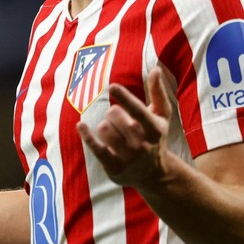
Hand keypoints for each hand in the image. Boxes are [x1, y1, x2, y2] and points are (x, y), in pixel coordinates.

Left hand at [77, 66, 172, 190]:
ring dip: (105, 126)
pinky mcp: (114, 168)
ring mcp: (128, 158)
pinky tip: (81, 125)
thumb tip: (155, 69)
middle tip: (118, 119)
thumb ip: (158, 92)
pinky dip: (86, 135)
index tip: (112, 85)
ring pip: (104, 129)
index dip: (125, 97)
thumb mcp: (162, 116)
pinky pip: (96, 148)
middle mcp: (142, 144)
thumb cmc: (156, 137)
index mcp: (154, 129)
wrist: (156, 175)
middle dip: (113, 113)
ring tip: (113, 131)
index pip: (138, 110)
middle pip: (115, 116)